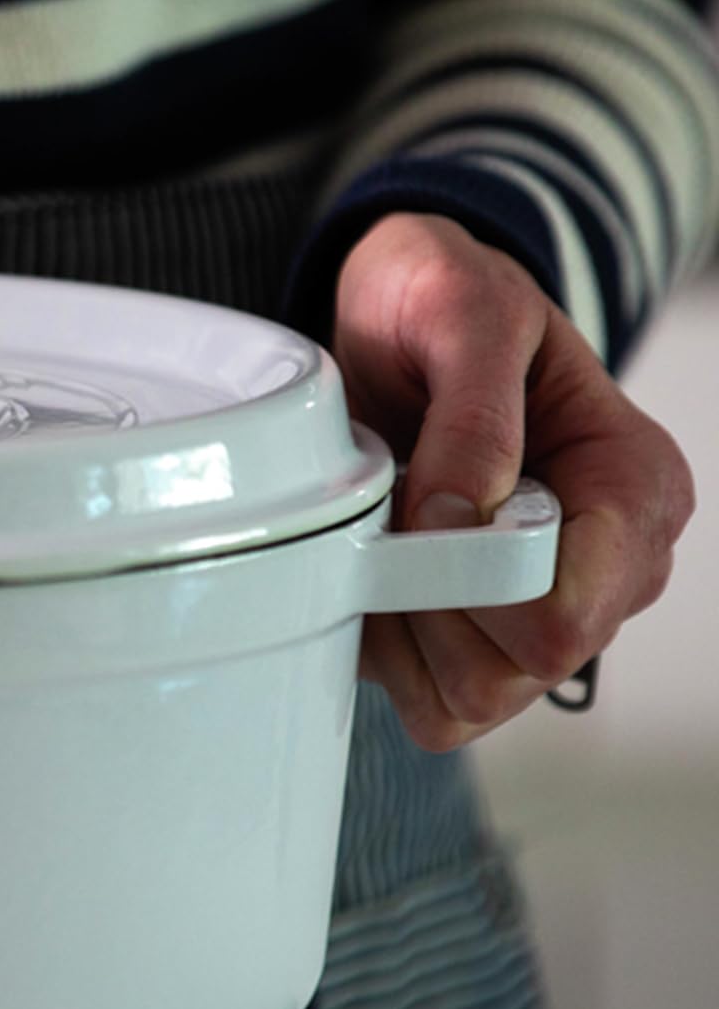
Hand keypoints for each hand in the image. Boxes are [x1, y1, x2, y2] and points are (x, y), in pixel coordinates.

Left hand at [333, 213, 694, 750]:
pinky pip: (430, 703)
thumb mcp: (464, 312)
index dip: (474, 581)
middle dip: (435, 605)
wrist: (401, 319)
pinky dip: (386, 653)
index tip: (424, 508)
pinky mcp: (480, 640)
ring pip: (474, 699)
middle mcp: (608, 570)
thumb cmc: (446, 306)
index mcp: (634, 492)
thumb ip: (476, 412)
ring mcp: (545, 614)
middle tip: (395, 521)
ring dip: (404, 629)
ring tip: (387, 539)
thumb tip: (460, 518)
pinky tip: (374, 577)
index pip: (569, 612)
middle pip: (524, 666)